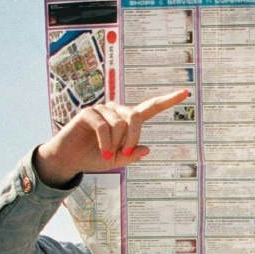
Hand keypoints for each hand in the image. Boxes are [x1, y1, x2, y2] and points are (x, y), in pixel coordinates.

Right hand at [34, 88, 189, 184]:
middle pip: (136, 117)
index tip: (185, 93)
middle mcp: (117, 111)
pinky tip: (102, 151)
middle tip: (124, 154)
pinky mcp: (89, 112)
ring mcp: (103, 110)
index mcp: (127, 120)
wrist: (70, 160)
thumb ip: (131, 155)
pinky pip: (104, 127)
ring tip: (107, 154)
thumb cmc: (94, 157)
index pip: (151, 107)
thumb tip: (147, 149)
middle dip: (132, 138)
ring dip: (116, 143)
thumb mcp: (117, 160)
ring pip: (120, 124)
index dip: (167, 100)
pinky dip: (105, 142)